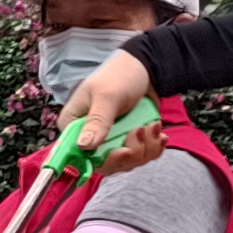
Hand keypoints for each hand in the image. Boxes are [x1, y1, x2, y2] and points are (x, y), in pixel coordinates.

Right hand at [59, 48, 166, 175]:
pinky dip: (153, 148)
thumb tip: (83, 146)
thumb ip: (97, 121)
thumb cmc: (119, 76)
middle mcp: (88, 138)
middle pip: (107, 163)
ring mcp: (109, 141)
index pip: (81, 156)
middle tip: (142, 130)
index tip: (125, 151)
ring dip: (145, 148)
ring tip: (152, 126)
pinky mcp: (127, 142)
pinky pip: (140, 157)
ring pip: (127, 162)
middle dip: (131, 152)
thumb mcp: (107, 96)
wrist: (145, 69)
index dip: (104, 160)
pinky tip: (158, 133)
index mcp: (74, 126)